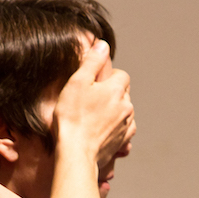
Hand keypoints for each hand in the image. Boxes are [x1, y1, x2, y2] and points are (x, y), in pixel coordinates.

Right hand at [52, 40, 134, 168]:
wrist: (76, 152)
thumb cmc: (72, 117)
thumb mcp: (77, 83)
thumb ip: (92, 62)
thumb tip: (103, 45)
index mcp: (116, 89)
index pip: (122, 75)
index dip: (108, 77)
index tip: (94, 85)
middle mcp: (126, 106)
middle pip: (123, 93)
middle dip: (111, 94)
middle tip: (90, 100)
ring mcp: (126, 125)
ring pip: (125, 111)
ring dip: (114, 111)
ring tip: (94, 117)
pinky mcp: (123, 141)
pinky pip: (124, 129)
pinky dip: (116, 127)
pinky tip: (101, 130)